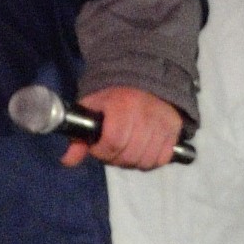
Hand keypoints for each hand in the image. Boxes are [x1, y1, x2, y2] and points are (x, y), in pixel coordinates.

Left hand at [66, 84, 184, 171]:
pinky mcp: (175, 131)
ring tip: (124, 152)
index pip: (114, 142)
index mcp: (123, 106)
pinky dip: (149, 161)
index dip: (102, 152)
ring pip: (146, 160)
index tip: (96, 148)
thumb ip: (79, 137)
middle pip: (130, 155)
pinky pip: (162, 159)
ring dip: (131, 162)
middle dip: (114, 159)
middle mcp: (146, 115)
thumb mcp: (91, 108)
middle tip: (109, 151)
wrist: (144, 81)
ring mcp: (163, 124)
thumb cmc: (113, 96)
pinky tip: (140, 153)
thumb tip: (68, 161)